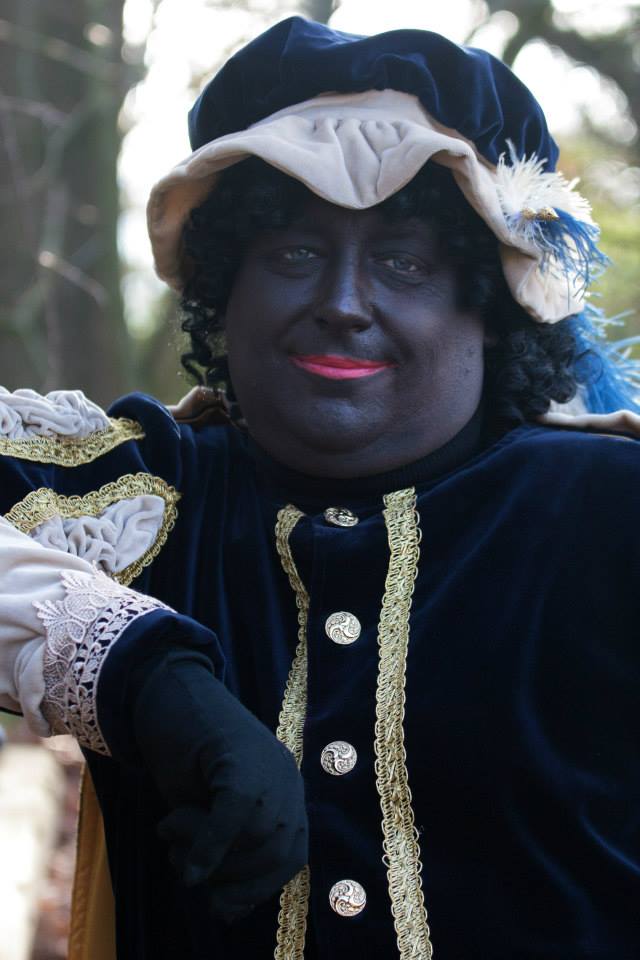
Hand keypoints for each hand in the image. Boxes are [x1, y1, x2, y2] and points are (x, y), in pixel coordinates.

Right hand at [131, 653, 307, 918]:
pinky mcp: (239, 757)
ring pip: (253, 836)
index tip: (224, 908)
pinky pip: (233, 814)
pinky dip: (208, 845)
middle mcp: (285, 776)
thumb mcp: (208, 807)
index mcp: (285, 787)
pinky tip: (185, 864)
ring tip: (169, 832)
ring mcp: (267, 764)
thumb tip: (225, 906)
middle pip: (277, 850)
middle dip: (232, 878)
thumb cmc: (185, 750)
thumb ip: (224, 846)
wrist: (168, 689)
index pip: (292, 854)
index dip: (260, 887)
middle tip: (185, 868)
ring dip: (206, 854)